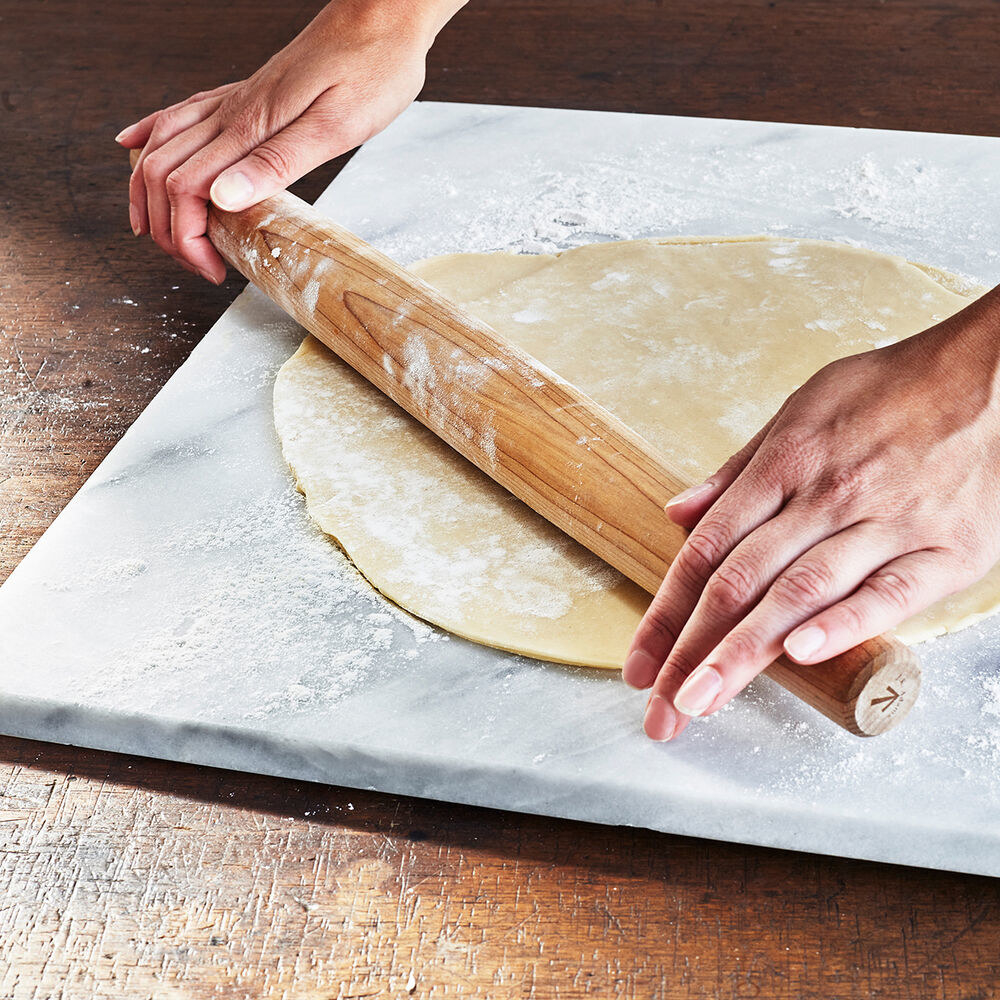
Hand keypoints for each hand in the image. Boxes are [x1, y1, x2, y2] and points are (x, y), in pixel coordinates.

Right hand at [116, 0, 463, 282]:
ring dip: (147, 192)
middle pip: (163, 174)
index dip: (189, 238)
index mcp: (250, 128)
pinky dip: (150, 137)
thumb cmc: (372, 70)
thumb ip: (277, 164)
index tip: (214, 269)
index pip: (186, 191)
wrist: (382, 18)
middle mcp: (231, 113)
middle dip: (167, 228)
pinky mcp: (244, 96)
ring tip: (155, 230)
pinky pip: (181, 114)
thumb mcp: (334, 128)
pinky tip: (135, 146)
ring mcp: (233, 102)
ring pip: (161, 145)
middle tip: (196, 264)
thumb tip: (221, 199)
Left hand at [623, 287, 999, 739]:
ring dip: (743, 653)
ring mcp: (885, 524)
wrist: (991, 375)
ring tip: (701, 700)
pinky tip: (801, 657)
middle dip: (690, 650)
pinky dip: (843, 625)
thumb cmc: (889, 393)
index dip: (664, 613)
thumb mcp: (799, 410)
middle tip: (660, 706)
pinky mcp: (944, 550)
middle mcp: (826, 497)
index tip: (639, 663)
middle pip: (740, 583)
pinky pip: (888, 593)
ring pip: (799, 594)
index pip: (705, 552)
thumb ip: (737, 471)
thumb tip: (677, 513)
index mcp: (784, 464)